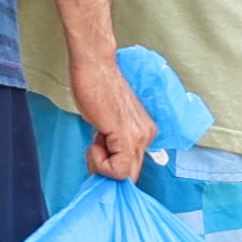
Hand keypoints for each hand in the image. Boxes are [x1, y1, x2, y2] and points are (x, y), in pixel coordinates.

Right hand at [71, 56, 154, 181]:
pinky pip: (117, 170)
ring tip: (96, 139)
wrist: (94, 65)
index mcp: (145, 132)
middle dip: (106, 171)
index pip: (132, 168)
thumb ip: (113, 142)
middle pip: (130, 175)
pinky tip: (94, 141)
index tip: (98, 151)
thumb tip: (106, 164)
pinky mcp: (126, 135)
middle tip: (94, 150)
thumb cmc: (96, 87)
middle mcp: (147, 135)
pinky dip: (99, 163)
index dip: (110, 168)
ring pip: (122, 176)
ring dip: (100, 164)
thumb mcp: (108, 122)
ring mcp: (139, 136)